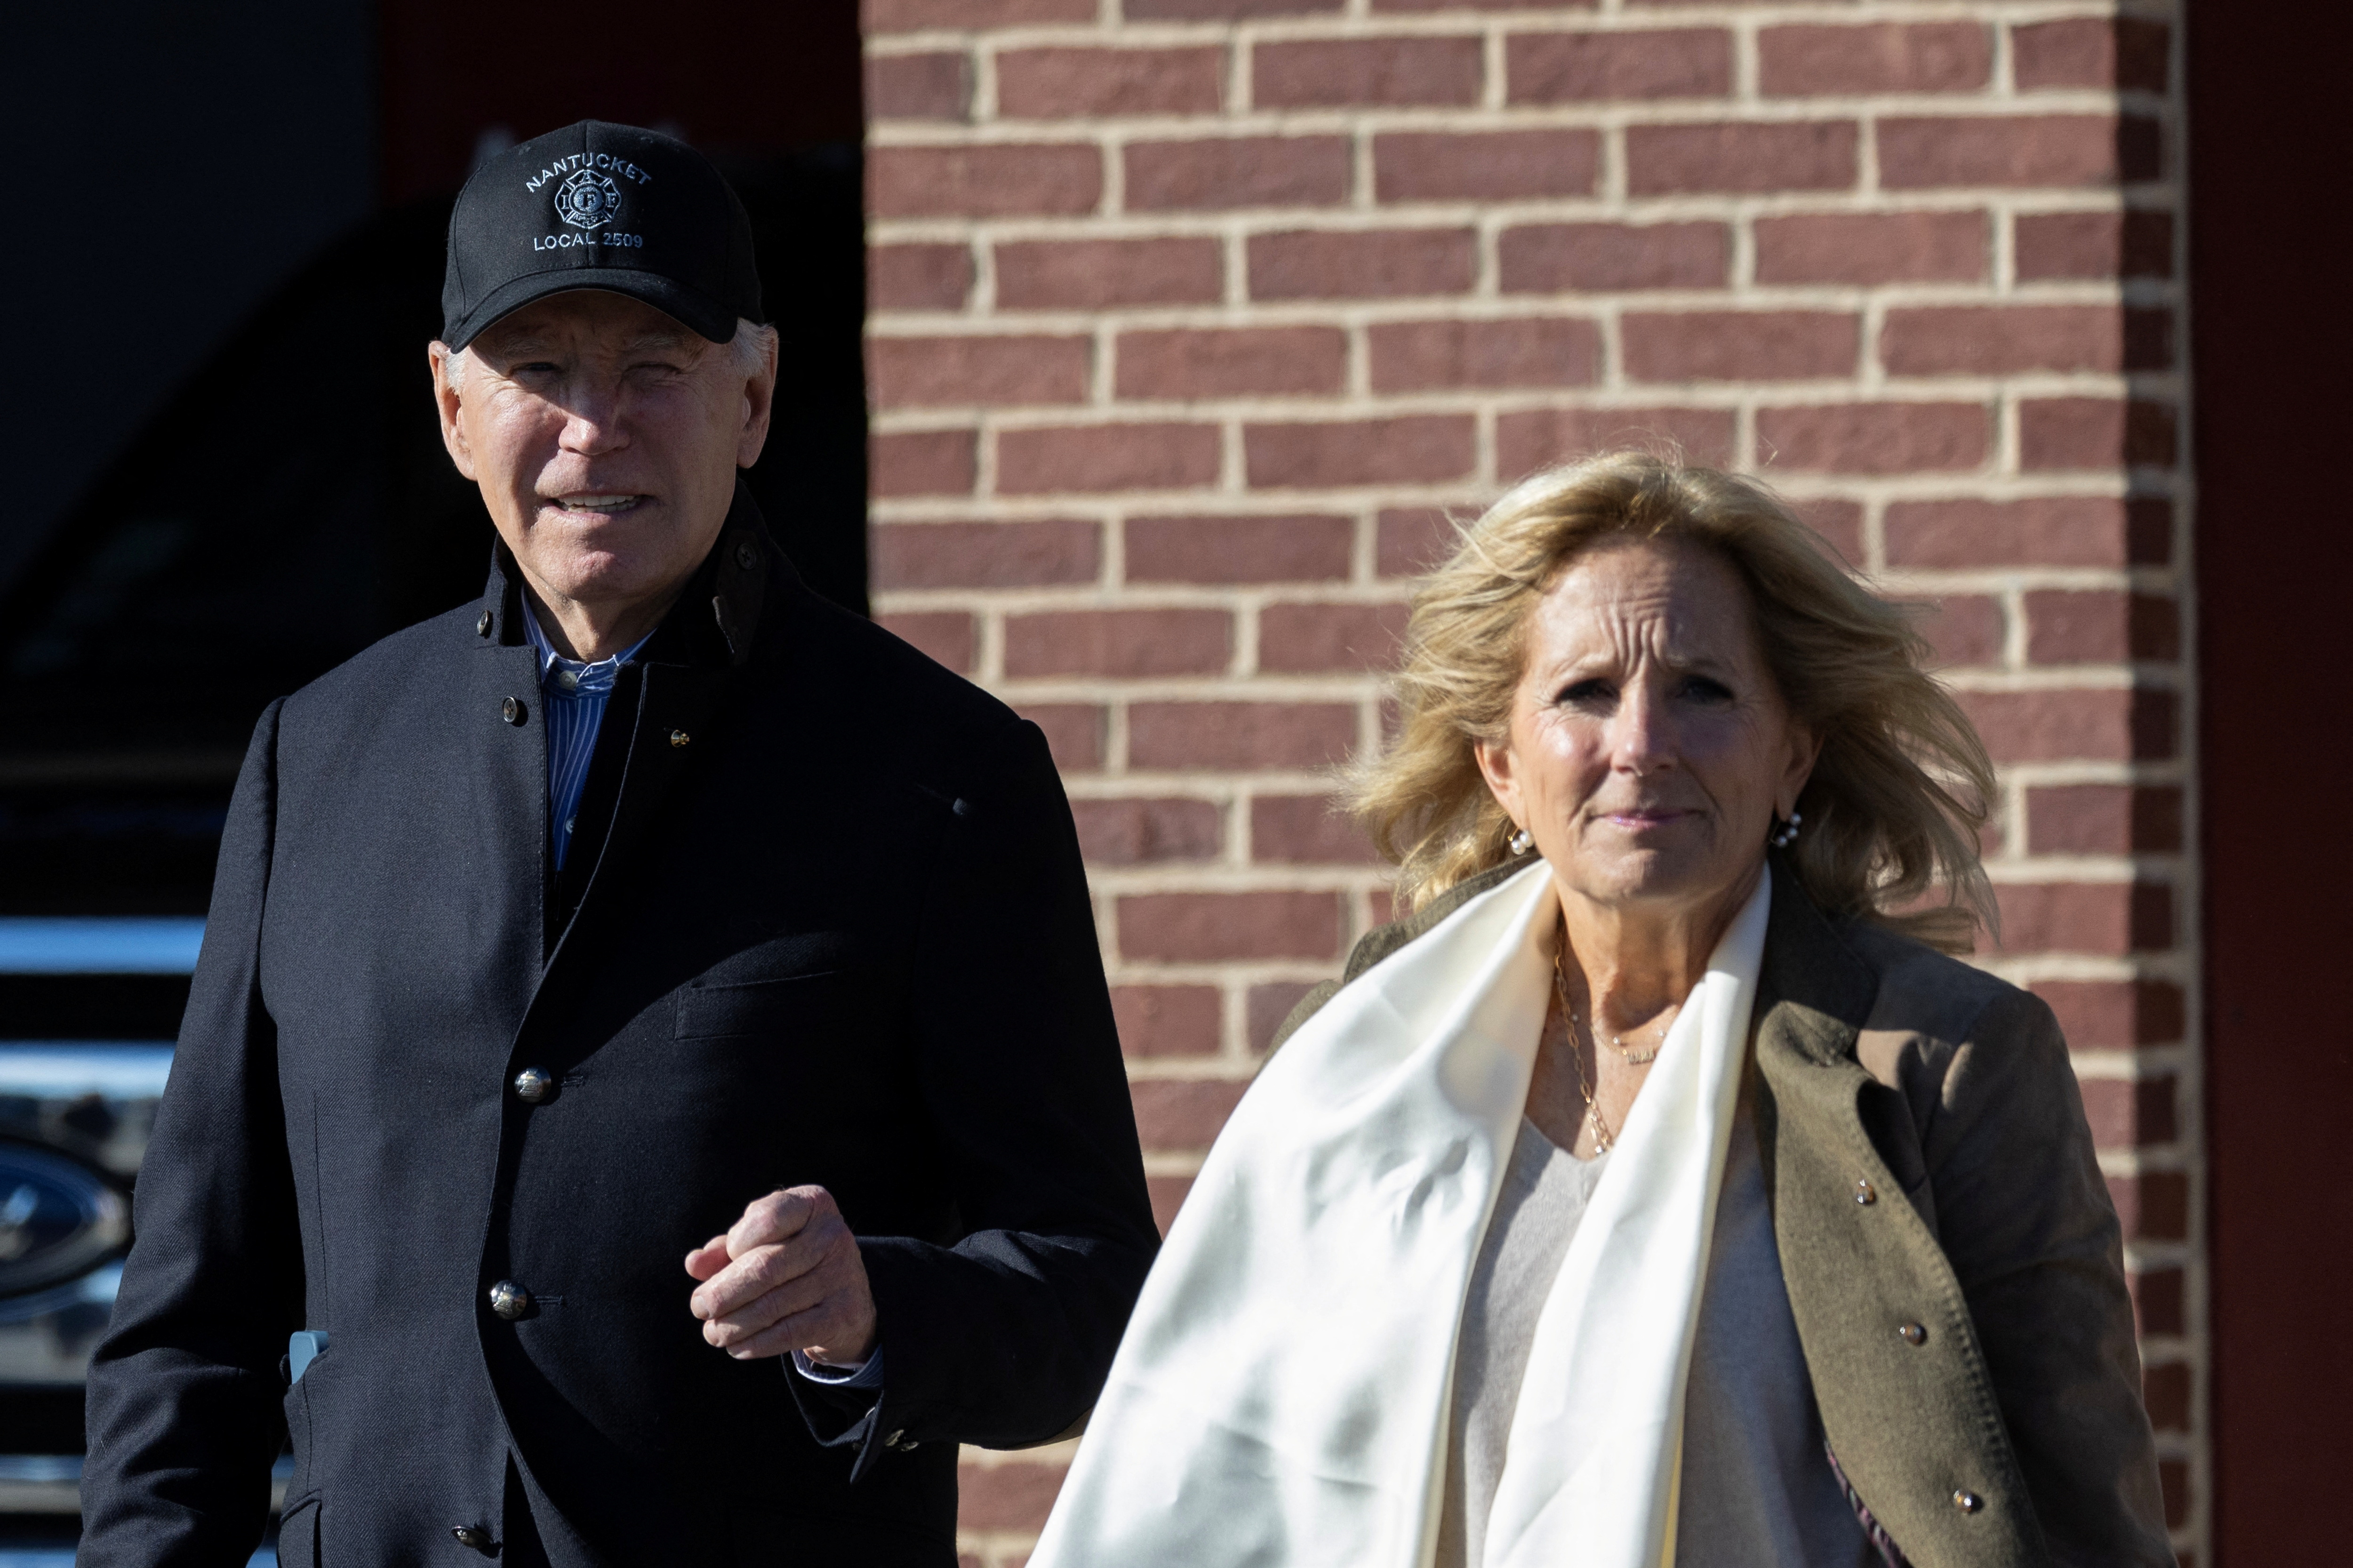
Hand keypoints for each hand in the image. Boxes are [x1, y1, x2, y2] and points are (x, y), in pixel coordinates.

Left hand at [684, 1185, 877, 1364]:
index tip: (725, 1259)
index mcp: (812, 1204)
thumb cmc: (792, 1261)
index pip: (766, 1218)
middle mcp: (832, 1235)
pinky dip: (756, 1343)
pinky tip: (738, 1347)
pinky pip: (789, 1333)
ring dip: (733, 1325)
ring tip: (714, 1333)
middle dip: (723, 1293)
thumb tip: (694, 1263)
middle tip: (699, 1308)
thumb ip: (725, 1250)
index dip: (735, 1242)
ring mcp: (841, 1276)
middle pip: (765, 1267)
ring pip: (773, 1306)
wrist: (847, 1298)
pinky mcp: (842, 1315)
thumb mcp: (762, 1244)